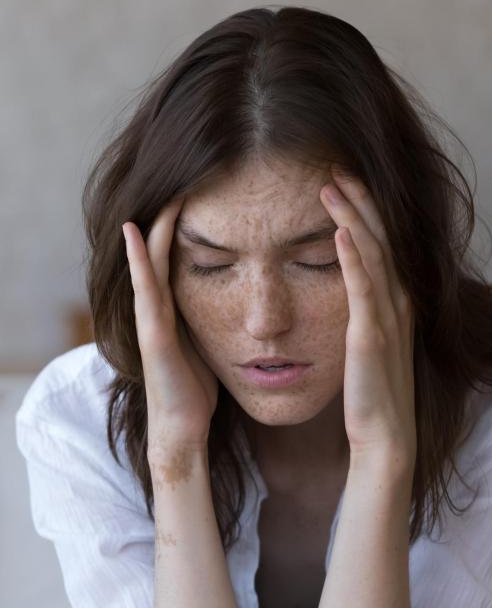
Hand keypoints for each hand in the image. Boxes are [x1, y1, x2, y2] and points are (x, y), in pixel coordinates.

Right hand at [122, 199, 218, 457]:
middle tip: (184, 184)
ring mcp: (151, 320)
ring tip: (163, 195)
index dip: (185, 229)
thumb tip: (237, 302)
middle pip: (161, 254)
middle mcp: (159, 309)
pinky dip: (138, 260)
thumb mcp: (208, 344)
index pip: (177, 259)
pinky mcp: (153, 334)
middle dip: (169, 221)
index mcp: (175, 310)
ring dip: (153, 229)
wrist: (182, 427)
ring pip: (149, 264)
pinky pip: (146, 289)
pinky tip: (134, 231)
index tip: (203, 198)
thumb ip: (212, 321)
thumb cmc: (196, 388)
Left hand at [320, 166, 416, 465]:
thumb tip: (352, 287)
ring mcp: (387, 318)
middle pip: (381, 238)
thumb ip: (368, 311)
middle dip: (360, 200)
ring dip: (354, 216)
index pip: (383, 243)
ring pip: (373, 254)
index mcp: (396, 301)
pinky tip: (340, 231)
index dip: (367, 210)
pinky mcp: (370, 337)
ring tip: (332, 185)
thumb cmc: (374, 391)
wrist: (385, 436)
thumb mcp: (374, 342)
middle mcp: (397, 302)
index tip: (345, 182)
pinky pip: (363, 289)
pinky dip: (353, 258)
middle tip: (337, 167)